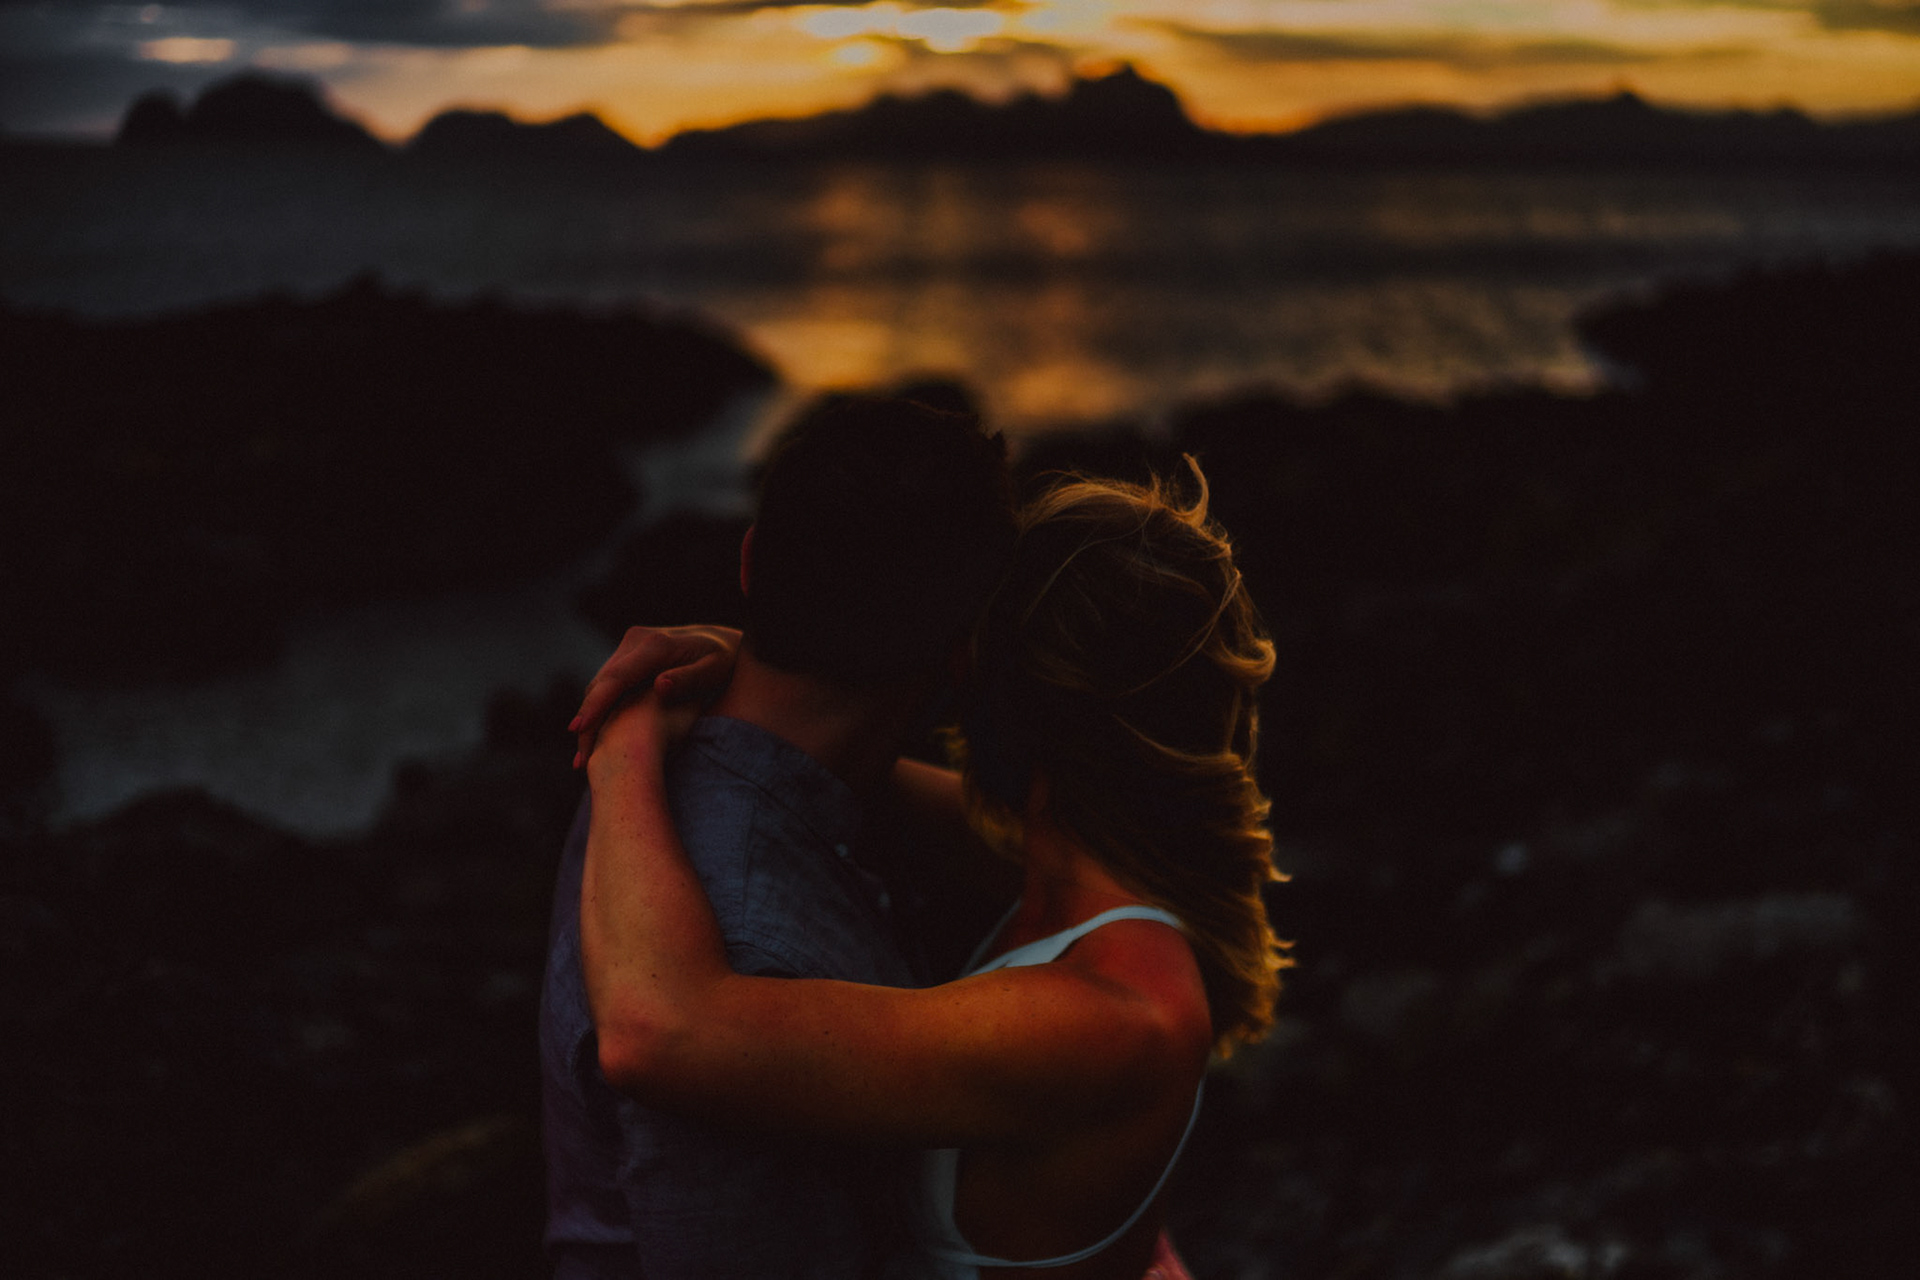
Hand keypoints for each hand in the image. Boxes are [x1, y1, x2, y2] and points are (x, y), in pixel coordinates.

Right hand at [571, 625, 740, 767]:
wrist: (723, 639)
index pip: (616, 679)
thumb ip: (688, 679)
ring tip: (585, 757)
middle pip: (601, 683)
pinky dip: (600, 707)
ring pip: (601, 683)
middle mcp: (637, 640)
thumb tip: (659, 686)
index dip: (596, 705)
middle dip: (587, 719)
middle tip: (581, 761)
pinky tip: (597, 736)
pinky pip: (608, 682)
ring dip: (590, 716)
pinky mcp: (629, 653)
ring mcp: (630, 645)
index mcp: (655, 646)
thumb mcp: (714, 669)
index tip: (581, 729)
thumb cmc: (724, 660)